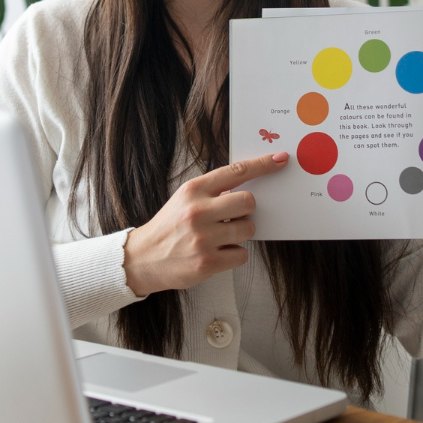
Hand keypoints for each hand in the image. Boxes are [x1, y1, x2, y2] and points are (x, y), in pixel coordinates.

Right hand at [122, 153, 288, 295]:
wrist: (142, 258)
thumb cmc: (169, 227)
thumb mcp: (185, 199)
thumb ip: (213, 191)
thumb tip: (249, 186)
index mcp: (193, 190)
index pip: (236, 172)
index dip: (262, 164)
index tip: (280, 159)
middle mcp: (198, 212)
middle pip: (249, 202)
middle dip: (247, 210)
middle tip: (233, 216)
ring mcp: (203, 238)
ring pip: (248, 229)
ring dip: (240, 233)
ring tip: (220, 237)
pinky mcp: (207, 262)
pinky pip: (242, 254)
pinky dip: (234, 254)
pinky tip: (216, 253)